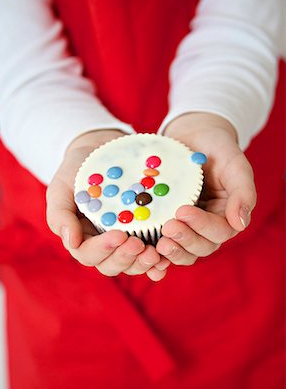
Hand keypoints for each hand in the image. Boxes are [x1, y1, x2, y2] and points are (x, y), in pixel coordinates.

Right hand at [46, 130, 167, 280]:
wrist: (98, 152)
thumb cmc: (75, 171)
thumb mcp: (61, 188)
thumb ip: (60, 215)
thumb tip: (71, 242)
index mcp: (81, 238)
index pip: (88, 254)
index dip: (103, 249)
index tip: (119, 234)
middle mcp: (102, 245)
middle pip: (111, 265)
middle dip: (125, 258)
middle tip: (139, 245)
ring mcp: (123, 242)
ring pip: (131, 264)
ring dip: (142, 263)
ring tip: (156, 253)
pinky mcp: (141, 234)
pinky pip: (148, 254)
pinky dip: (157, 262)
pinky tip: (166, 259)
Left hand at [156, 112, 255, 265]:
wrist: (193, 137)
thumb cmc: (217, 148)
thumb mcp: (234, 164)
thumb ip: (243, 192)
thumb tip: (240, 224)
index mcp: (227, 215)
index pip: (219, 231)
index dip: (202, 225)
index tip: (183, 211)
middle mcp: (208, 226)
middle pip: (201, 247)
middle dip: (185, 240)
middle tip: (168, 228)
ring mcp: (188, 227)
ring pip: (183, 251)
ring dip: (172, 251)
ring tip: (158, 244)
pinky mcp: (167, 223)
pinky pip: (163, 242)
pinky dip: (156, 251)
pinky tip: (145, 249)